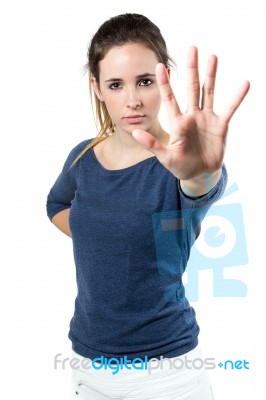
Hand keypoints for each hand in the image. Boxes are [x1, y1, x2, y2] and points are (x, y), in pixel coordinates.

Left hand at [132, 46, 249, 180]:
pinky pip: (229, 109)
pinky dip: (237, 97)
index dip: (165, 83)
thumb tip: (134, 133)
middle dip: (191, 69)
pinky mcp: (220, 125)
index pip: (169, 99)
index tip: (159, 66)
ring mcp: (207, 118)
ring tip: (212, 57)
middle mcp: (192, 115)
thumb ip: (152, 144)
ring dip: (211, 75)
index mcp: (177, 122)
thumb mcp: (165, 156)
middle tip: (191, 48)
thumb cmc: (180, 165)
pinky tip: (244, 84)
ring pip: (209, 92)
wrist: (199, 174)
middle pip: (191, 88)